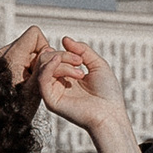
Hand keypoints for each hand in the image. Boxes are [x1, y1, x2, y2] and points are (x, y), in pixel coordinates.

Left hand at [0, 26, 50, 88]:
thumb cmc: (11, 111)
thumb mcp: (34, 91)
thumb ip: (44, 68)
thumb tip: (50, 52)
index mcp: (11, 56)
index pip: (34, 34)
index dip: (44, 48)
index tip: (44, 66)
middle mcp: (1, 54)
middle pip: (30, 43)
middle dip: (38, 58)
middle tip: (36, 77)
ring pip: (24, 51)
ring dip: (31, 65)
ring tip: (27, 82)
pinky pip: (16, 59)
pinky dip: (22, 69)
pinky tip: (20, 83)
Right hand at [40, 35, 137, 152]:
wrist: (110, 114)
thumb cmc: (107, 93)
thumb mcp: (97, 64)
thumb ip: (82, 50)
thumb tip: (64, 39)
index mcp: (68, 77)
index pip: (54, 58)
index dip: (63, 52)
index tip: (80, 57)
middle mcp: (58, 84)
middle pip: (46, 60)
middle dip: (62, 54)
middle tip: (80, 61)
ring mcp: (53, 92)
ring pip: (43, 67)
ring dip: (60, 60)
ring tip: (79, 69)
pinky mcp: (51, 101)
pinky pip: (41, 80)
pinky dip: (48, 67)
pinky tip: (58, 61)